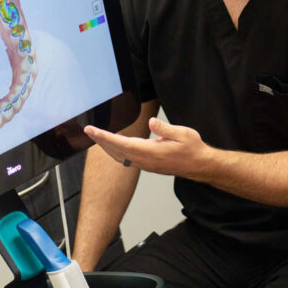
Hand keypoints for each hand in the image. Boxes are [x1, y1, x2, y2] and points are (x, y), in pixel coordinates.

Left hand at [84, 118, 210, 176]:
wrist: (200, 165)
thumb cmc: (192, 148)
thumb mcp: (182, 133)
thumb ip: (165, 128)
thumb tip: (150, 122)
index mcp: (151, 151)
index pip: (122, 143)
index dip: (105, 137)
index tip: (93, 131)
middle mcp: (146, 160)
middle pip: (117, 151)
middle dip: (101, 141)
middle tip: (88, 131)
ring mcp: (146, 165)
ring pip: (120, 157)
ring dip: (107, 147)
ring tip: (96, 138)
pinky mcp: (148, 166)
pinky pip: (126, 160)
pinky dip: (116, 153)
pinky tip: (112, 148)